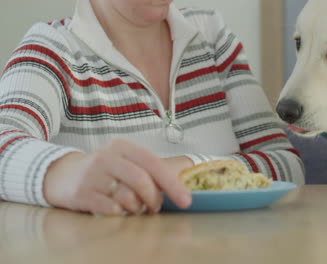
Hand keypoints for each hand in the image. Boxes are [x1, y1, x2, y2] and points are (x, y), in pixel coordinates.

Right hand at [43, 139, 191, 215]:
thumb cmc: (104, 170)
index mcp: (123, 147)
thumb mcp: (125, 161)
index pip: (154, 164)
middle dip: (154, 199)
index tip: (186, 201)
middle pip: (142, 180)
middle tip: (155, 208)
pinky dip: (120, 213)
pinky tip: (117, 209)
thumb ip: (150, 170)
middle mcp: (107, 157)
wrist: (62, 175)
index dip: (173, 184)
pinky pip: (110, 209)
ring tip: (134, 207)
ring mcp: (92, 175)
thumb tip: (181, 182)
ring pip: (126, 196)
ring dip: (137, 208)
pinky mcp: (81, 193)